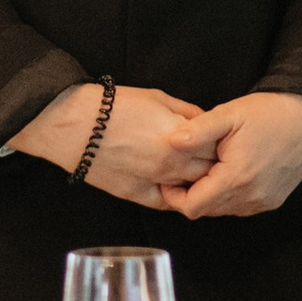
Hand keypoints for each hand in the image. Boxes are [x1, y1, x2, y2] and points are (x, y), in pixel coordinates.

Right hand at [9, 84, 222, 207]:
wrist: (75, 125)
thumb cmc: (113, 106)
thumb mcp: (157, 97)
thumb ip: (186, 111)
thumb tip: (205, 120)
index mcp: (179, 136)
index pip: (217, 146)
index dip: (224, 143)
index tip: (226, 140)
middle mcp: (171, 163)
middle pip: (209, 171)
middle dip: (217, 165)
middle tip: (220, 159)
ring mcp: (154, 181)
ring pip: (192, 191)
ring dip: (200, 184)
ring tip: (204, 175)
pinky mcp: (136, 195)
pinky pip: (167, 203)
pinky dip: (178, 198)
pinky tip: (182, 189)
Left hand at [155, 93, 301, 222]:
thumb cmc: (270, 113)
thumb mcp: (230, 114)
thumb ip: (198, 129)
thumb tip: (171, 141)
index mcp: (236, 177)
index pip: (193, 206)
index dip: (175, 196)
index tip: (170, 179)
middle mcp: (251, 197)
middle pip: (207, 211)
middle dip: (191, 194)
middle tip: (185, 171)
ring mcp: (264, 201)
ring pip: (224, 210)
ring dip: (211, 195)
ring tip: (208, 168)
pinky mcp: (273, 201)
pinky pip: (241, 207)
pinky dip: (229, 195)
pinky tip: (229, 173)